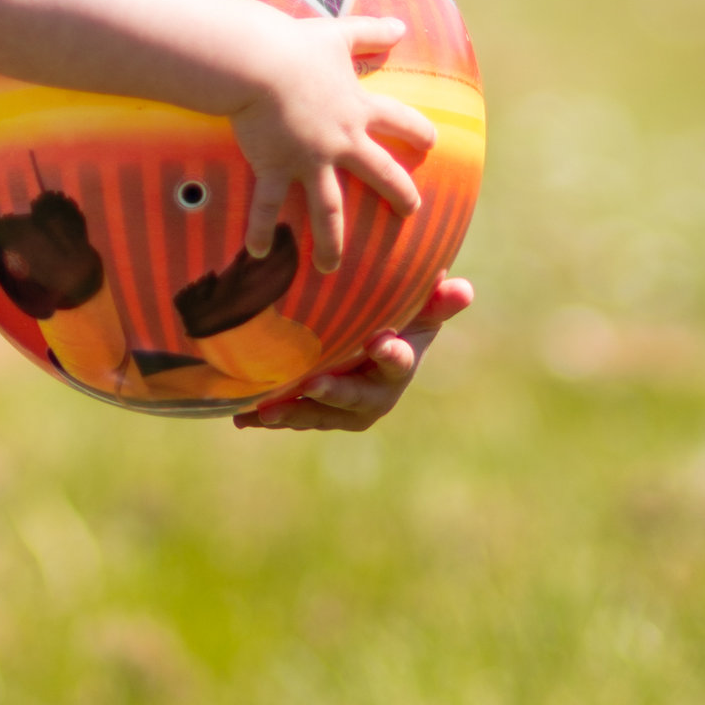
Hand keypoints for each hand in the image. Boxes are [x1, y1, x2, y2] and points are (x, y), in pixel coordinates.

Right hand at [229, 16, 434, 270]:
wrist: (260, 63)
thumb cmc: (297, 45)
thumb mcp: (340, 35)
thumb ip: (371, 31)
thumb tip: (400, 23)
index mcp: (357, 108)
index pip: (398, 121)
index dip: (417, 130)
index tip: (432, 141)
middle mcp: (341, 141)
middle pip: (379, 172)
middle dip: (398, 194)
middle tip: (411, 212)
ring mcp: (309, 160)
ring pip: (328, 209)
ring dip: (331, 240)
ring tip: (332, 268)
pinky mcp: (276, 166)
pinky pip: (268, 205)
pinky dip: (261, 229)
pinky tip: (260, 254)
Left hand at [233, 276, 472, 431]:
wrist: (374, 349)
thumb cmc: (399, 320)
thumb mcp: (419, 309)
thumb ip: (437, 301)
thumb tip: (462, 286)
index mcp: (399, 364)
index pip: (400, 361)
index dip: (392, 354)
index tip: (380, 342)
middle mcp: (374, 394)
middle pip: (356, 399)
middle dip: (336, 394)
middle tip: (315, 384)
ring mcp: (344, 408)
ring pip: (321, 415)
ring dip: (295, 413)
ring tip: (267, 411)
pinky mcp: (317, 413)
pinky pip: (295, 417)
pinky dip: (269, 418)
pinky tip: (242, 417)